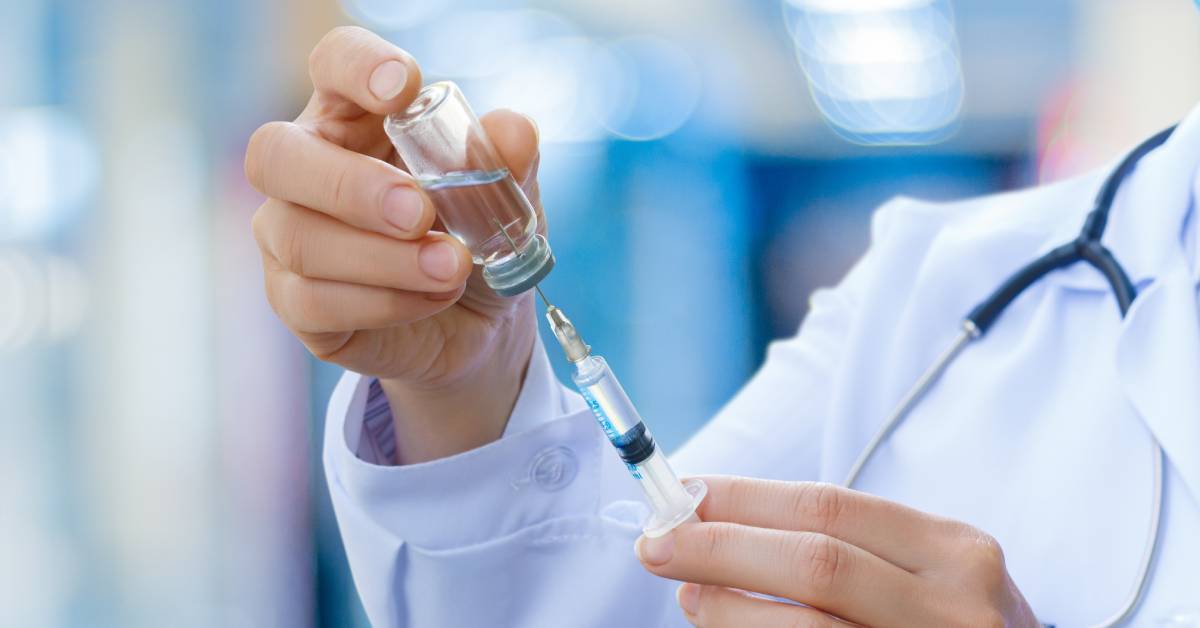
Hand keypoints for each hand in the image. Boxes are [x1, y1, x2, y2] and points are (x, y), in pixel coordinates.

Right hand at [244, 27, 543, 461]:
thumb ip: (509, 162)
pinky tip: (433, 298)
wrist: (479, 322)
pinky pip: (316, 302)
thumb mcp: (507, 197)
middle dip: (350, 186)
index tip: (403, 89)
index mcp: (355, 115)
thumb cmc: (475, 235)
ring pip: (300, 239)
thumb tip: (513, 133)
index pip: (332, 63)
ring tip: (453, 267)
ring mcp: (287, 236)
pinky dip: (385, 302)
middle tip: (420, 213)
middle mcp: (304, 167)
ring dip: (386, 259)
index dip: (357, 67)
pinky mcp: (294, 303)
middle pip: (275, 155)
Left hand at [635, 477, 1038, 626]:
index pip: (831, 507)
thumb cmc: (947, 620)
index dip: (745, 498)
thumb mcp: (923, 569)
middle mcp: (955, 608)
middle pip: (816, 565)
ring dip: (727, 609)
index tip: (683, 493)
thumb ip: (841, 542)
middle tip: (656, 543)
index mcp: (955, 552)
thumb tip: (712, 519)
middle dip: (721, 548)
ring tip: (687, 594)